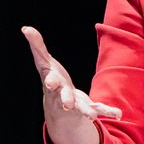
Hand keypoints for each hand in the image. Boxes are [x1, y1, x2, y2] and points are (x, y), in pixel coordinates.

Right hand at [22, 26, 120, 143]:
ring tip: (92, 116)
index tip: (52, 84)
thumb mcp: (43, 61)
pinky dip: (108, 111)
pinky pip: (99, 109)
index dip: (51, 82)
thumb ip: (37, 45)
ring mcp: (75, 104)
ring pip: (81, 108)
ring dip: (87, 111)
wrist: (57, 106)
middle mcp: (62, 96)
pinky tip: (118, 113)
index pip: (50, 82)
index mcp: (53, 83)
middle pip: (63, 98)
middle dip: (66, 100)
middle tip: (68, 105)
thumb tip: (25, 28)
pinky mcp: (88, 108)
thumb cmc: (51, 77)